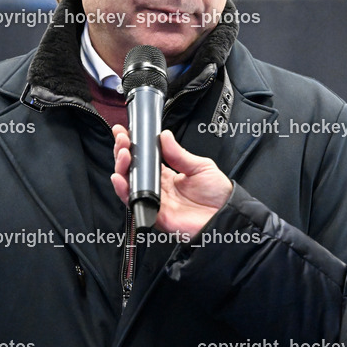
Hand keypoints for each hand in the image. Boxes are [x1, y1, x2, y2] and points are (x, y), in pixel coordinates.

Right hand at [111, 126, 231, 238]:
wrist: (226, 215)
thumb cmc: (217, 195)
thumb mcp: (200, 166)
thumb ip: (179, 154)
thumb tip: (164, 136)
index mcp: (168, 175)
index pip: (144, 159)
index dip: (133, 146)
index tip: (124, 131)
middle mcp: (158, 188)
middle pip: (132, 170)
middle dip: (122, 152)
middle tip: (122, 139)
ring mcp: (154, 200)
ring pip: (128, 184)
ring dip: (121, 167)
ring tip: (122, 153)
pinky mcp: (154, 214)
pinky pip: (133, 202)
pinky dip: (123, 190)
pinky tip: (120, 178)